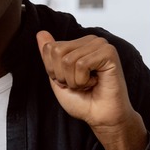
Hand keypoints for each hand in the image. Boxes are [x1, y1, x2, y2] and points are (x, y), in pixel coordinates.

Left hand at [35, 30, 147, 149]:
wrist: (101, 117)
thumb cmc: (82, 100)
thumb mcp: (57, 78)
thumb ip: (49, 56)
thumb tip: (41, 32)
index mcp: (78, 44)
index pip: (49, 48)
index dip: (53, 71)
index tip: (70, 80)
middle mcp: (90, 40)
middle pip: (57, 52)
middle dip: (62, 75)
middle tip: (80, 84)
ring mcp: (100, 45)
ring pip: (68, 60)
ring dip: (74, 80)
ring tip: (88, 84)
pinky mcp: (109, 53)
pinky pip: (81, 64)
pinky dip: (83, 80)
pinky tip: (96, 82)